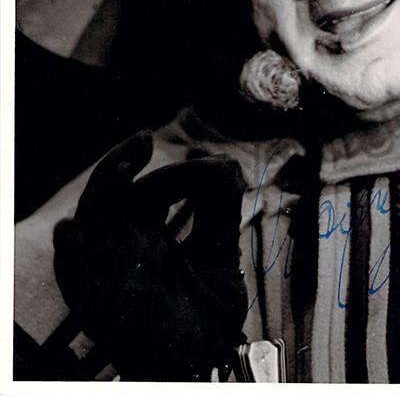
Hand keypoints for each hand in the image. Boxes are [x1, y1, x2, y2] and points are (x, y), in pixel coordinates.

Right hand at [53, 130, 247, 380]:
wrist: (198, 363)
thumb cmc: (206, 314)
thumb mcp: (220, 254)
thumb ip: (219, 210)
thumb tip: (226, 162)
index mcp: (149, 234)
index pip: (147, 190)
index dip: (167, 170)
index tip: (195, 156)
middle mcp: (123, 247)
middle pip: (109, 196)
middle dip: (119, 164)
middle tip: (142, 141)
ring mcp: (108, 270)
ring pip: (90, 222)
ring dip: (100, 193)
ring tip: (121, 168)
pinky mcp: (99, 301)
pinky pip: (73, 275)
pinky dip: (69, 254)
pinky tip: (69, 232)